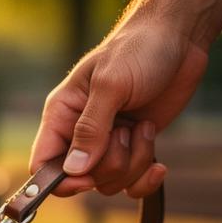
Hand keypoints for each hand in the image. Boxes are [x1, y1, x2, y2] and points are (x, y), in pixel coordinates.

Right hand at [31, 14, 210, 196]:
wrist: (178, 38)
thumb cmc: (138, 50)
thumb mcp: (110, 86)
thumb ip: (91, 129)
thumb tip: (74, 170)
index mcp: (62, 115)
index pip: (42, 163)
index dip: (61, 180)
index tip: (87, 178)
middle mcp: (80, 133)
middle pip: (81, 178)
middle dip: (111, 163)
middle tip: (126, 129)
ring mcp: (108, 143)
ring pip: (110, 182)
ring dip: (134, 163)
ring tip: (143, 127)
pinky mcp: (134, 148)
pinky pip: (131, 184)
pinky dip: (146, 179)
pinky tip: (158, 162)